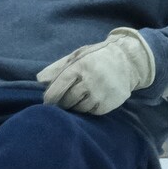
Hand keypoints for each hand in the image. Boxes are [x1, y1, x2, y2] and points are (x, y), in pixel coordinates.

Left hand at [37, 28, 155, 116]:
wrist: (128, 61)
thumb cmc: (97, 58)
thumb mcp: (78, 56)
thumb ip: (58, 67)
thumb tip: (39, 80)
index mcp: (80, 66)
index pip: (59, 87)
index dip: (50, 97)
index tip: (47, 102)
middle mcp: (90, 80)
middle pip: (67, 100)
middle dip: (63, 102)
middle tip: (64, 101)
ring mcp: (101, 93)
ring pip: (79, 108)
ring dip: (76, 106)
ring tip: (79, 98)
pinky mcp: (110, 103)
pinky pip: (92, 112)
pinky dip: (89, 108)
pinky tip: (91, 100)